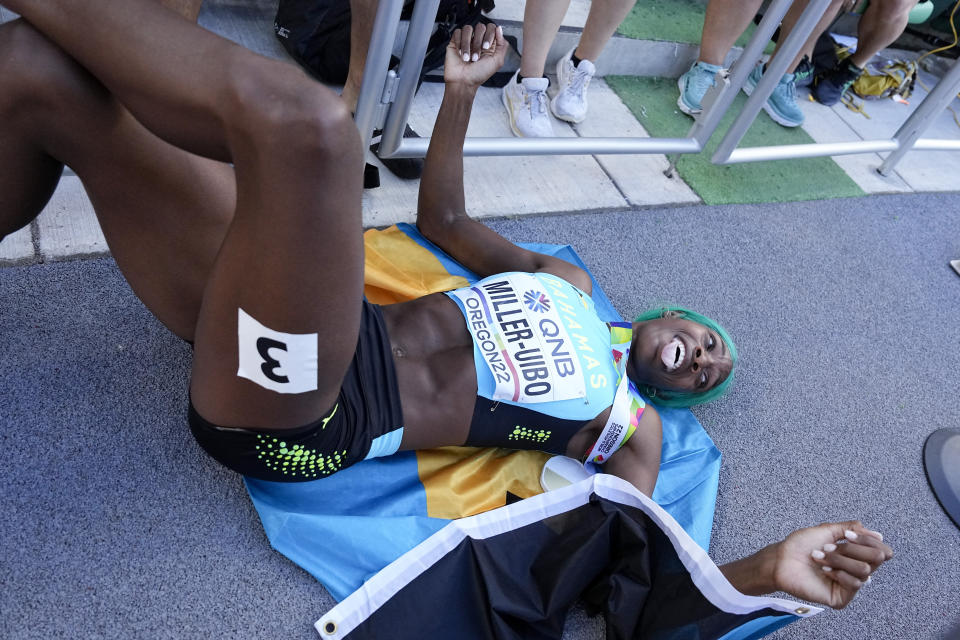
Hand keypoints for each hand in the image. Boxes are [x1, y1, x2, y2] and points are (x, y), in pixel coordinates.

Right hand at [444, 23, 506, 88]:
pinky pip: (457, 33)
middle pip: (480, 26)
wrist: (463, 82)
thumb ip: (502, 45)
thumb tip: (499, 29)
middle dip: (478, 42)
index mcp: (489, 44)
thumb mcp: (497, 62)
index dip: (489, 35)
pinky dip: (459, 43)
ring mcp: (467, 40)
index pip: (491, 28)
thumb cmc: (479, 75)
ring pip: (468, 29)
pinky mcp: (455, 42)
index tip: (486, 47)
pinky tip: (460, 53)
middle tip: (476, 56)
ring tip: (467, 58)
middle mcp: (478, 40)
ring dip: (468, 44)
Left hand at [771, 521, 892, 608]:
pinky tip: (824, 571)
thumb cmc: (800, 545)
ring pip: (864, 570)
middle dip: (851, 549)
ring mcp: (849, 584)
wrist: (781, 559)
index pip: (881, 549)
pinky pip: (854, 584)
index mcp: (855, 554)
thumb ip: (852, 529)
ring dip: (839, 559)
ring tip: (820, 557)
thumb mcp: (827, 530)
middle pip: (877, 558)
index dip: (867, 540)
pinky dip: (838, 573)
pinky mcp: (842, 597)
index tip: (846, 536)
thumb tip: (878, 535)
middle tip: (829, 547)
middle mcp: (856, 569)